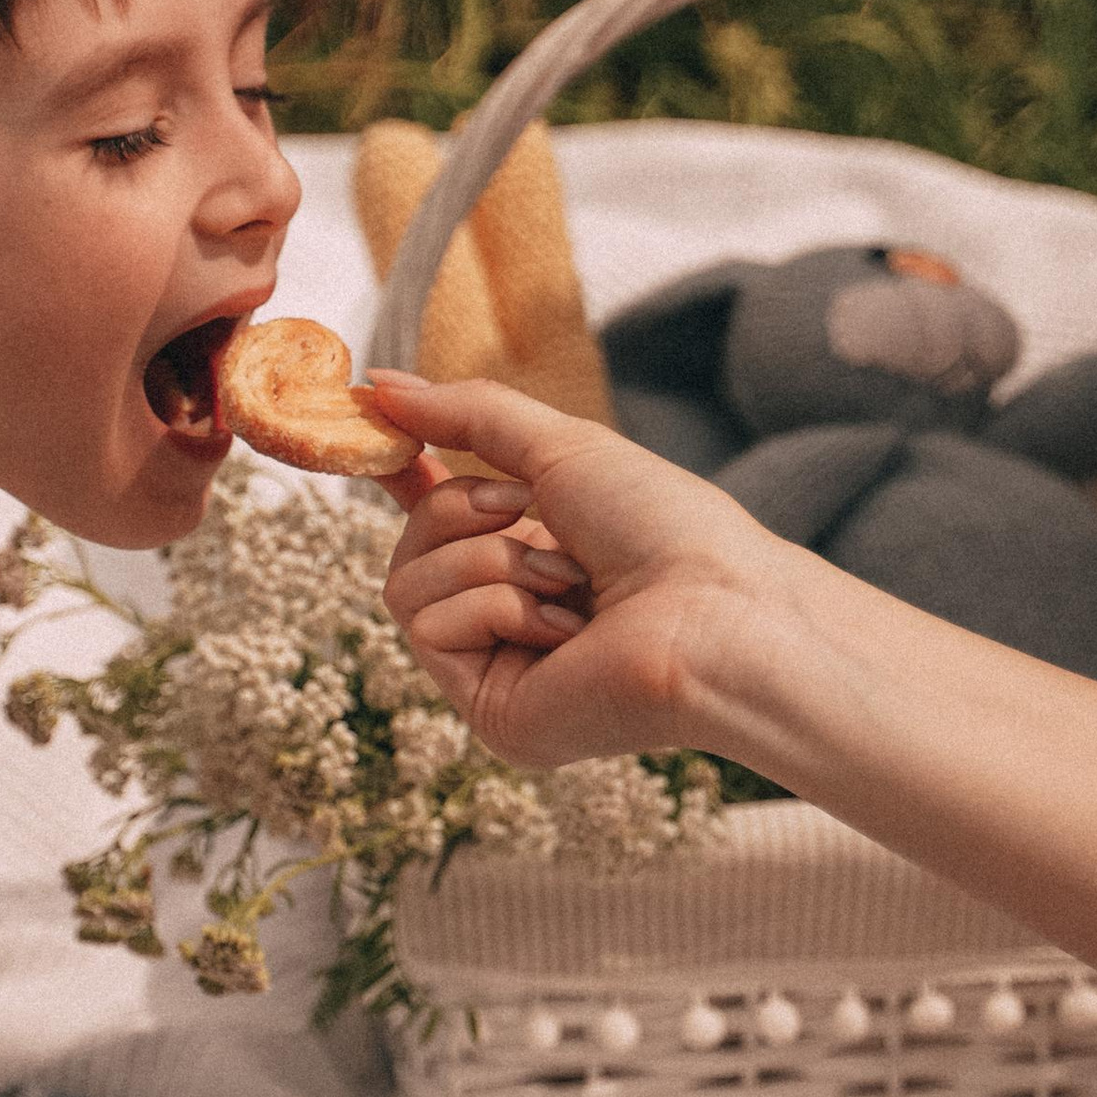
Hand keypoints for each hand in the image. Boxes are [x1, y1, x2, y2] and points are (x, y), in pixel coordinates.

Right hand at [370, 370, 781, 765]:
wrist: (717, 612)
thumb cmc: (667, 530)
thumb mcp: (563, 447)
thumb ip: (470, 414)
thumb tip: (380, 383)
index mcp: (537, 557)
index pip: (440, 522)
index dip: (408, 478)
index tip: (386, 438)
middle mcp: (512, 619)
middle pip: (408, 547)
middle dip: (457, 510)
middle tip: (523, 510)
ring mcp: (499, 670)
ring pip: (405, 587)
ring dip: (487, 561)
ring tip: (566, 579)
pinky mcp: (491, 713)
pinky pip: (429, 629)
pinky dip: (494, 607)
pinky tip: (564, 630)